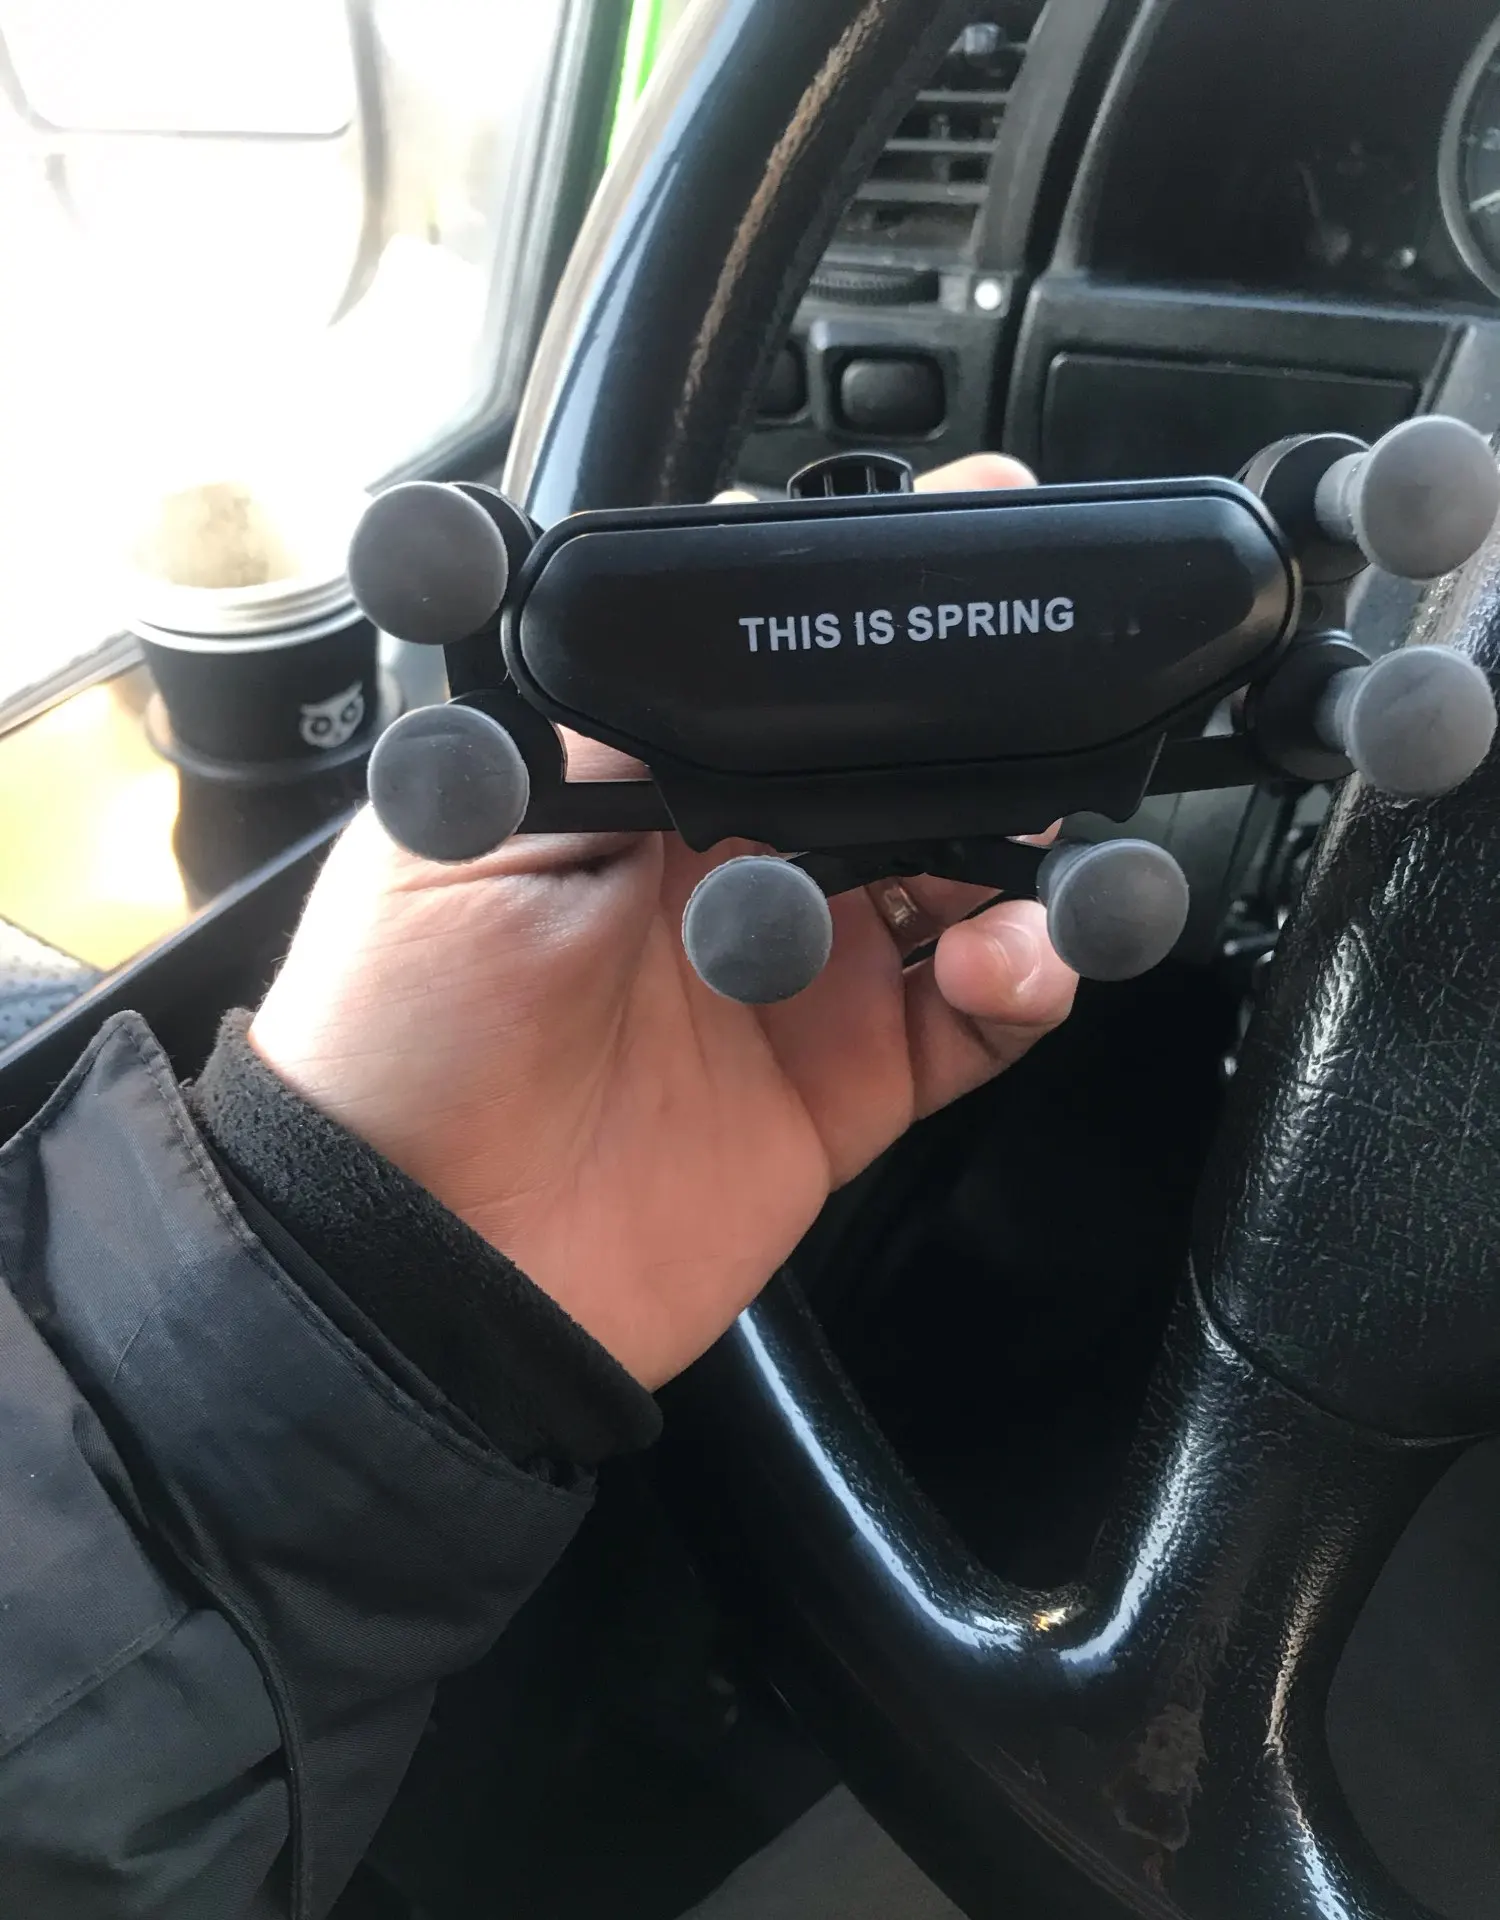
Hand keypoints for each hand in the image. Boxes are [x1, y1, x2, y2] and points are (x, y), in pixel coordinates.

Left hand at [251, 454, 1077, 1388]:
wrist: (426, 1267)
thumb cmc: (398, 1039)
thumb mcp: (467, 843)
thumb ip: (612, 740)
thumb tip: (733, 643)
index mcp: (643, 787)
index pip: (780, 684)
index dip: (864, 635)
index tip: (956, 572)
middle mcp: (732, 868)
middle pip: (895, 773)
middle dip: (977, 740)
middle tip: (1035, 727)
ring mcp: (800, 977)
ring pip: (963, 884)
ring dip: (1026, 858)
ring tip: (1032, 867)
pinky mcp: (847, 1086)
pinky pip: (976, 1023)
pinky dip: (1028, 982)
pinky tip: (1016, 963)